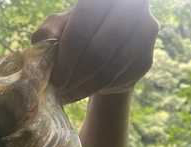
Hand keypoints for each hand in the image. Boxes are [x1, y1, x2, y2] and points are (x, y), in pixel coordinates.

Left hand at [31, 0, 158, 102]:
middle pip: (97, 53)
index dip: (65, 60)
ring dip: (84, 88)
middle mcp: (131, 8)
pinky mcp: (146, 60)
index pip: (81, 30)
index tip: (54, 80)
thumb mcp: (59, 30)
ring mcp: (144, 33)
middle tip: (60, 90)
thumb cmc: (78, 35)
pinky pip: (118, 82)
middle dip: (74, 77)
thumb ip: (48, 34)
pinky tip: (84, 90)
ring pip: (109, 71)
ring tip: (68, 94)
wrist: (105, 53)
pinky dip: (96, 91)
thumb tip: (44, 48)